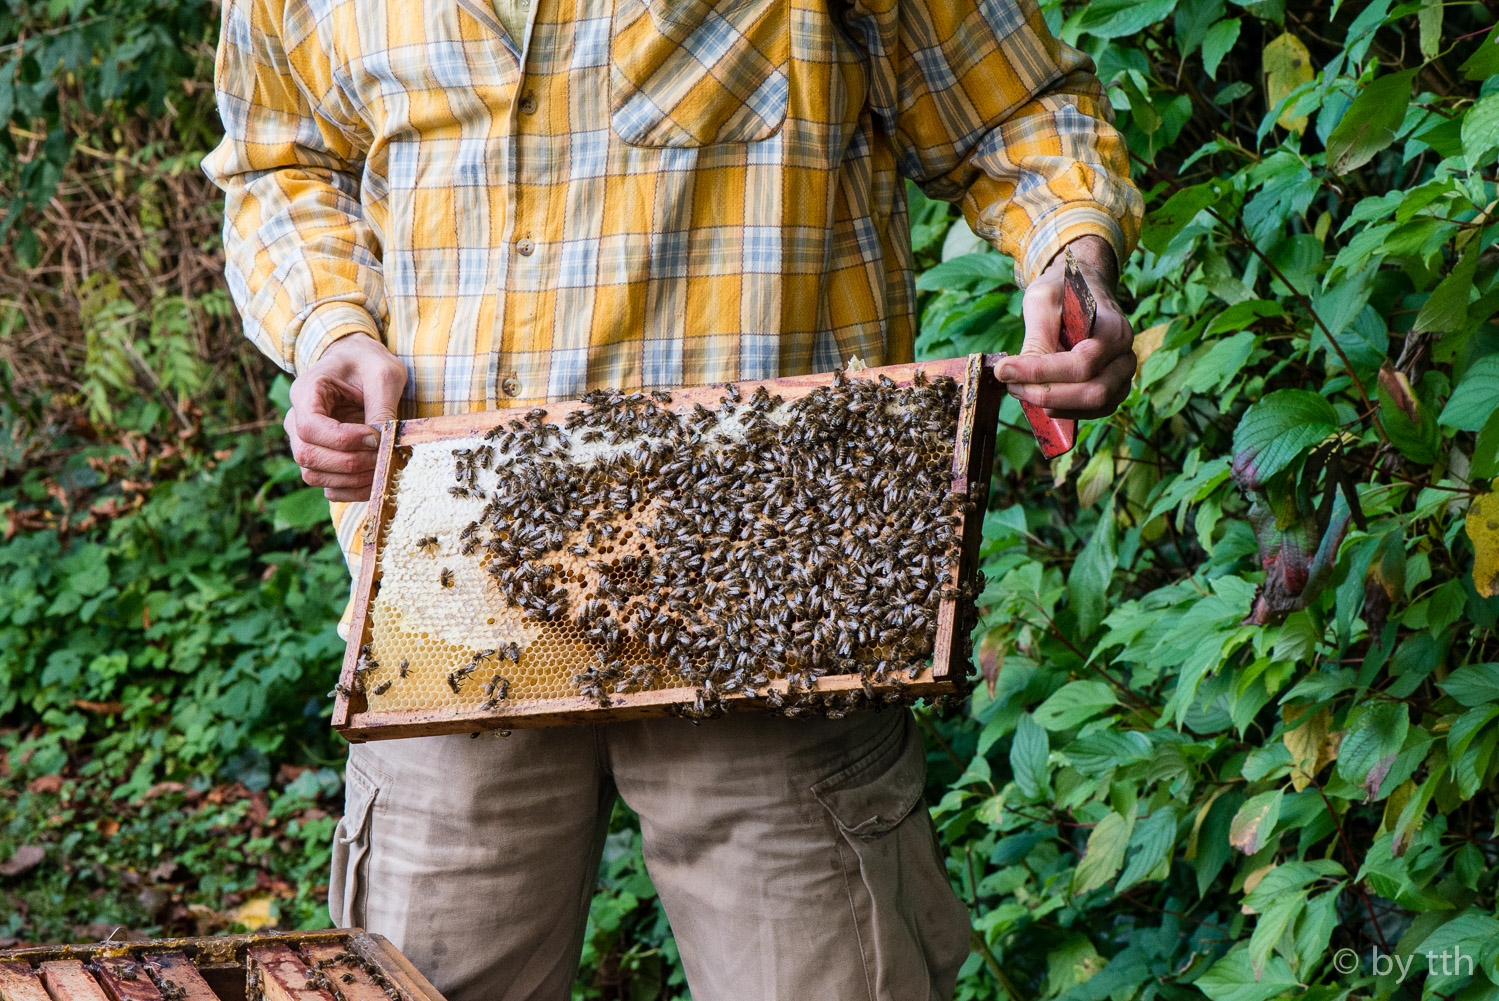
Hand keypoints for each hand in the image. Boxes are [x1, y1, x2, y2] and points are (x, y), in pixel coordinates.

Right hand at [284, 334, 406, 501]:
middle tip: (384, 456)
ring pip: (314, 475)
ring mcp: (304, 443)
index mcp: (306, 392)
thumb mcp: (383, 374)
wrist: (358, 363)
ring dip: (352, 479)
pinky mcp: (320, 460)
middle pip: (308, 456)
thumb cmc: (368, 363)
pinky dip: (351, 491)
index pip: (309, 427)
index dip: (343, 440)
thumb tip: (383, 443)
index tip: (374, 437)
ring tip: (383, 466)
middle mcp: (296, 420)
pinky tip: (376, 480)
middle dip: (351, 462)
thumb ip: (382, 406)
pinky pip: (327, 486)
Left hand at [995, 235, 1135, 419]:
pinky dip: (1063, 410)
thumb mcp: (1044, 300)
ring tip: (1020, 388)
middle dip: (1046, 394)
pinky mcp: (1112, 392)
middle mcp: (1125, 356)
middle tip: (1010, 385)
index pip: (1081, 363)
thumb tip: (1017, 374)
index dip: (1040, 373)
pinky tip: (1037, 394)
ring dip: (1053, 405)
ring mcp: (1122, 377)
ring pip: (1094, 406)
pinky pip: (1091, 412)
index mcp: (1115, 330)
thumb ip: (1037, 336)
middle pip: (1092, 392)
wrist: (1086, 290)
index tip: (1003, 370)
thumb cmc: (1064, 292)